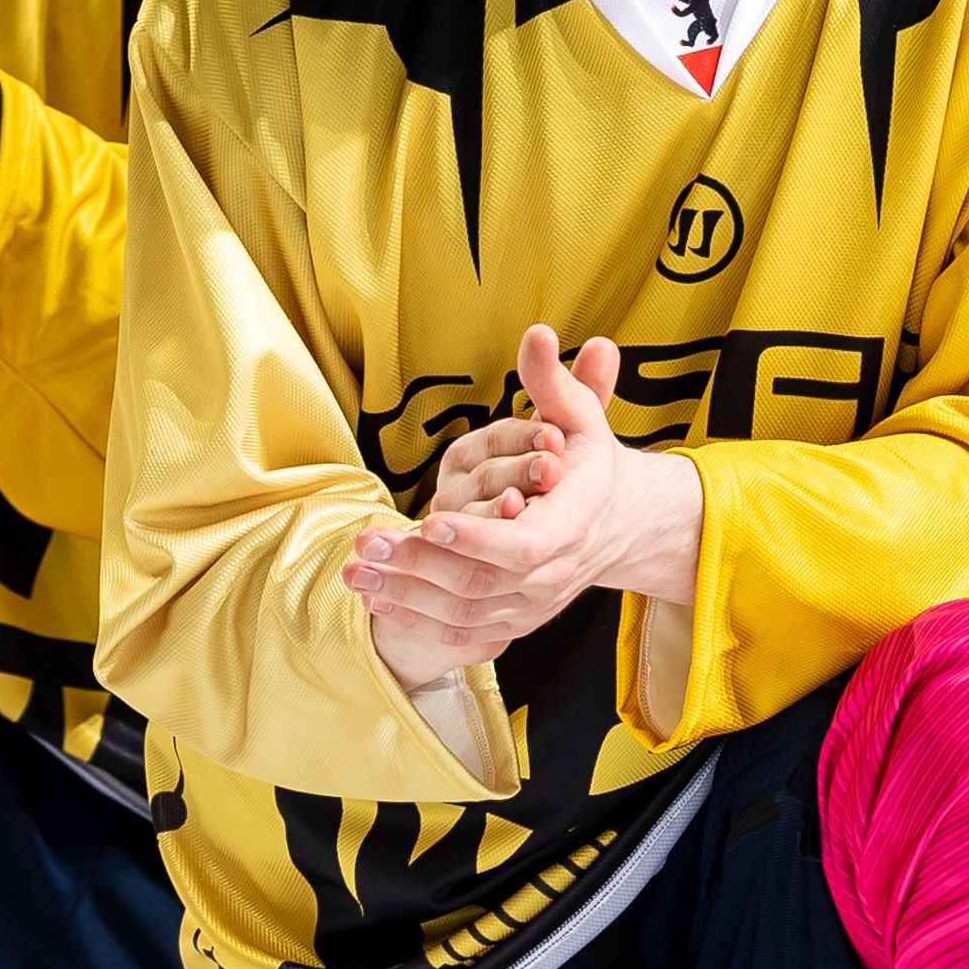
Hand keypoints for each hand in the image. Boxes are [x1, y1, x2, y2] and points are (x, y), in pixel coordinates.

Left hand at [343, 326, 701, 686]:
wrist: (614, 523)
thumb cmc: (587, 463)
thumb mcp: (580, 418)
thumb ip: (554, 382)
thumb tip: (538, 334)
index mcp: (571, 526)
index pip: (522, 545)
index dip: (475, 537)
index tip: (430, 518)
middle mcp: (552, 575)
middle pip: (478, 583)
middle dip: (416, 565)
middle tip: (366, 542)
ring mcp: (532, 605)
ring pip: (462, 612)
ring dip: (403, 594)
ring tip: (354, 570)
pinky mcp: (514, 622)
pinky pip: (461, 634)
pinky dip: (416, 622)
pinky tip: (375, 600)